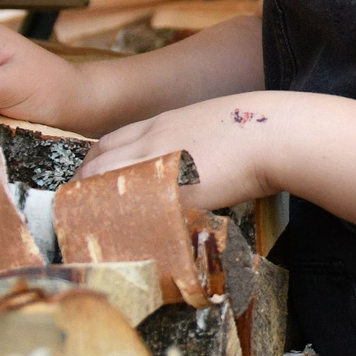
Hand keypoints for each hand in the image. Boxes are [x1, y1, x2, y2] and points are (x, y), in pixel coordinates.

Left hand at [78, 94, 282, 205]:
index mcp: (163, 123)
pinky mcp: (171, 187)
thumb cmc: (257, 130)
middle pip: (97, 160)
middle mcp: (153, 138)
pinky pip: (129, 202)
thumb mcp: (215, 128)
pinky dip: (116, 216)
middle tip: (80, 210)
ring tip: (89, 225)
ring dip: (92, 202)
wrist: (275, 133)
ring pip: (103, 178)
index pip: (109, 141)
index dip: (93, 163)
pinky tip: (117, 233)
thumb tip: (194, 164)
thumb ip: (195, 143)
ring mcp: (159, 160)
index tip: (89, 182)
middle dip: (82, 185)